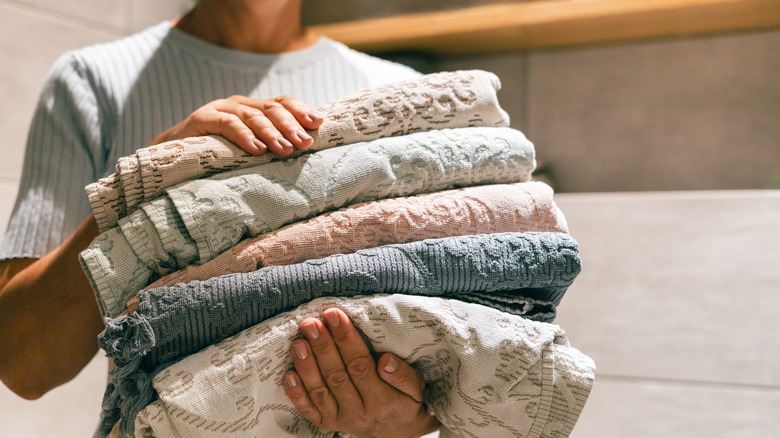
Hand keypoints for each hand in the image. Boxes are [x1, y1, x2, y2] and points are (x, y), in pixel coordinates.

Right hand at [148, 95, 323, 155]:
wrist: (173, 154)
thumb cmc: (217, 153)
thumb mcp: (248, 148)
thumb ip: (270, 146)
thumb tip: (304, 153)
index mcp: (253, 109)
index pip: (281, 102)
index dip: (300, 110)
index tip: (318, 123)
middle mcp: (239, 105)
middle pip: (271, 109)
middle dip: (290, 125)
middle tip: (303, 143)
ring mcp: (220, 109)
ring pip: (252, 116)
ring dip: (271, 133)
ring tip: (284, 149)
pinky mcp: (202, 119)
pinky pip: (227, 124)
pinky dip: (243, 136)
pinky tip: (256, 149)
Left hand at [284, 308, 439, 437]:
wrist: (394, 432)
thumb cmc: (405, 401)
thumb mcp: (416, 389)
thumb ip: (404, 375)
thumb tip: (386, 361)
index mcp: (382, 400)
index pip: (360, 365)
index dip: (346, 340)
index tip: (335, 316)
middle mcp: (359, 412)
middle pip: (337, 375)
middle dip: (322, 347)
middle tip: (311, 323)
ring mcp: (340, 419)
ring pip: (319, 390)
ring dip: (306, 365)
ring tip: (298, 341)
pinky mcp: (326, 423)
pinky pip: (308, 409)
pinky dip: (296, 393)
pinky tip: (288, 374)